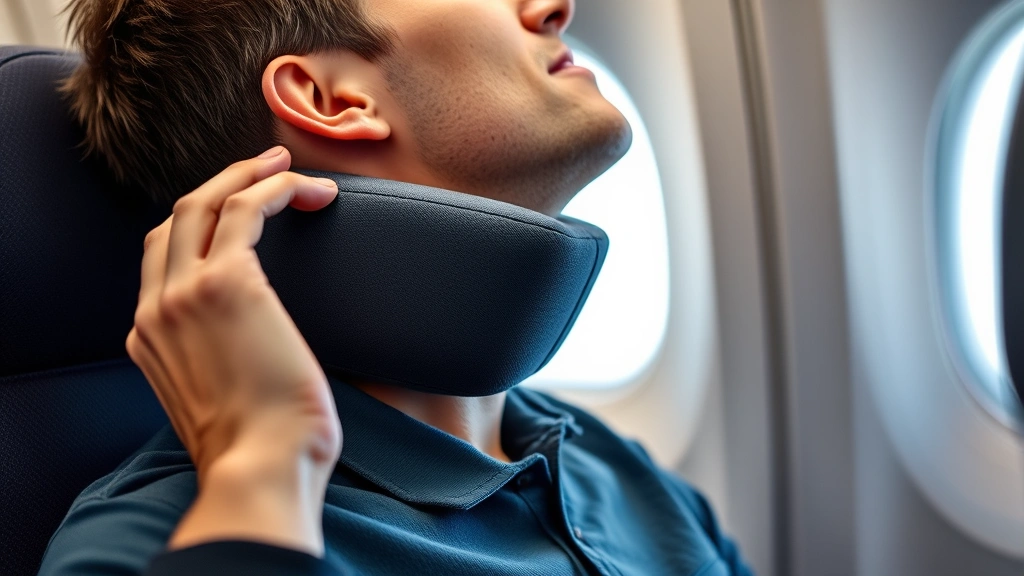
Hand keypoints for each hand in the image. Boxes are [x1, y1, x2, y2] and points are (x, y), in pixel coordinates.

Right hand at [125, 147, 340, 554]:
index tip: (240, 215)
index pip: (163, 263)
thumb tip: (256, 351)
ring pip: (204, 204)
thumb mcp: (221, 404)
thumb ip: (219, 366)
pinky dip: (278, 189)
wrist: (261, 469)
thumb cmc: (261, 449)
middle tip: (262, 169)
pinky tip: (313, 193)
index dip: (200, 230)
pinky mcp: (227, 284)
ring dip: (248, 176)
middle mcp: (156, 310)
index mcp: (151, 340)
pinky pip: (248, 209)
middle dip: (218, 186)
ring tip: (288, 166)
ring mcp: (184, 293)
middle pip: (174, 221)